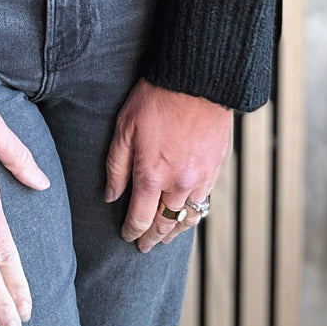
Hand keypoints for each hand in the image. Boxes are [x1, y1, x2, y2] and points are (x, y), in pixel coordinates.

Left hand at [103, 78, 232, 252]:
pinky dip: (194, 212)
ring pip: (188, 217)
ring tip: (166, 236)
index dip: (132, 231)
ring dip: (175, 231)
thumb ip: (116, 166)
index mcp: (152, 175)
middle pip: (165, 224)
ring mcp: (201, 177)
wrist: (197, 80)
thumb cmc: (157, 98)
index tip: (127, 236)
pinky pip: (204, 200)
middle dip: (153, 238)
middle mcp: (179, 183)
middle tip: (145, 246)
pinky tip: (187, 212)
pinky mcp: (216, 168)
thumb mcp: (124, 128)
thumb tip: (111, 194)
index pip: (140, 218)